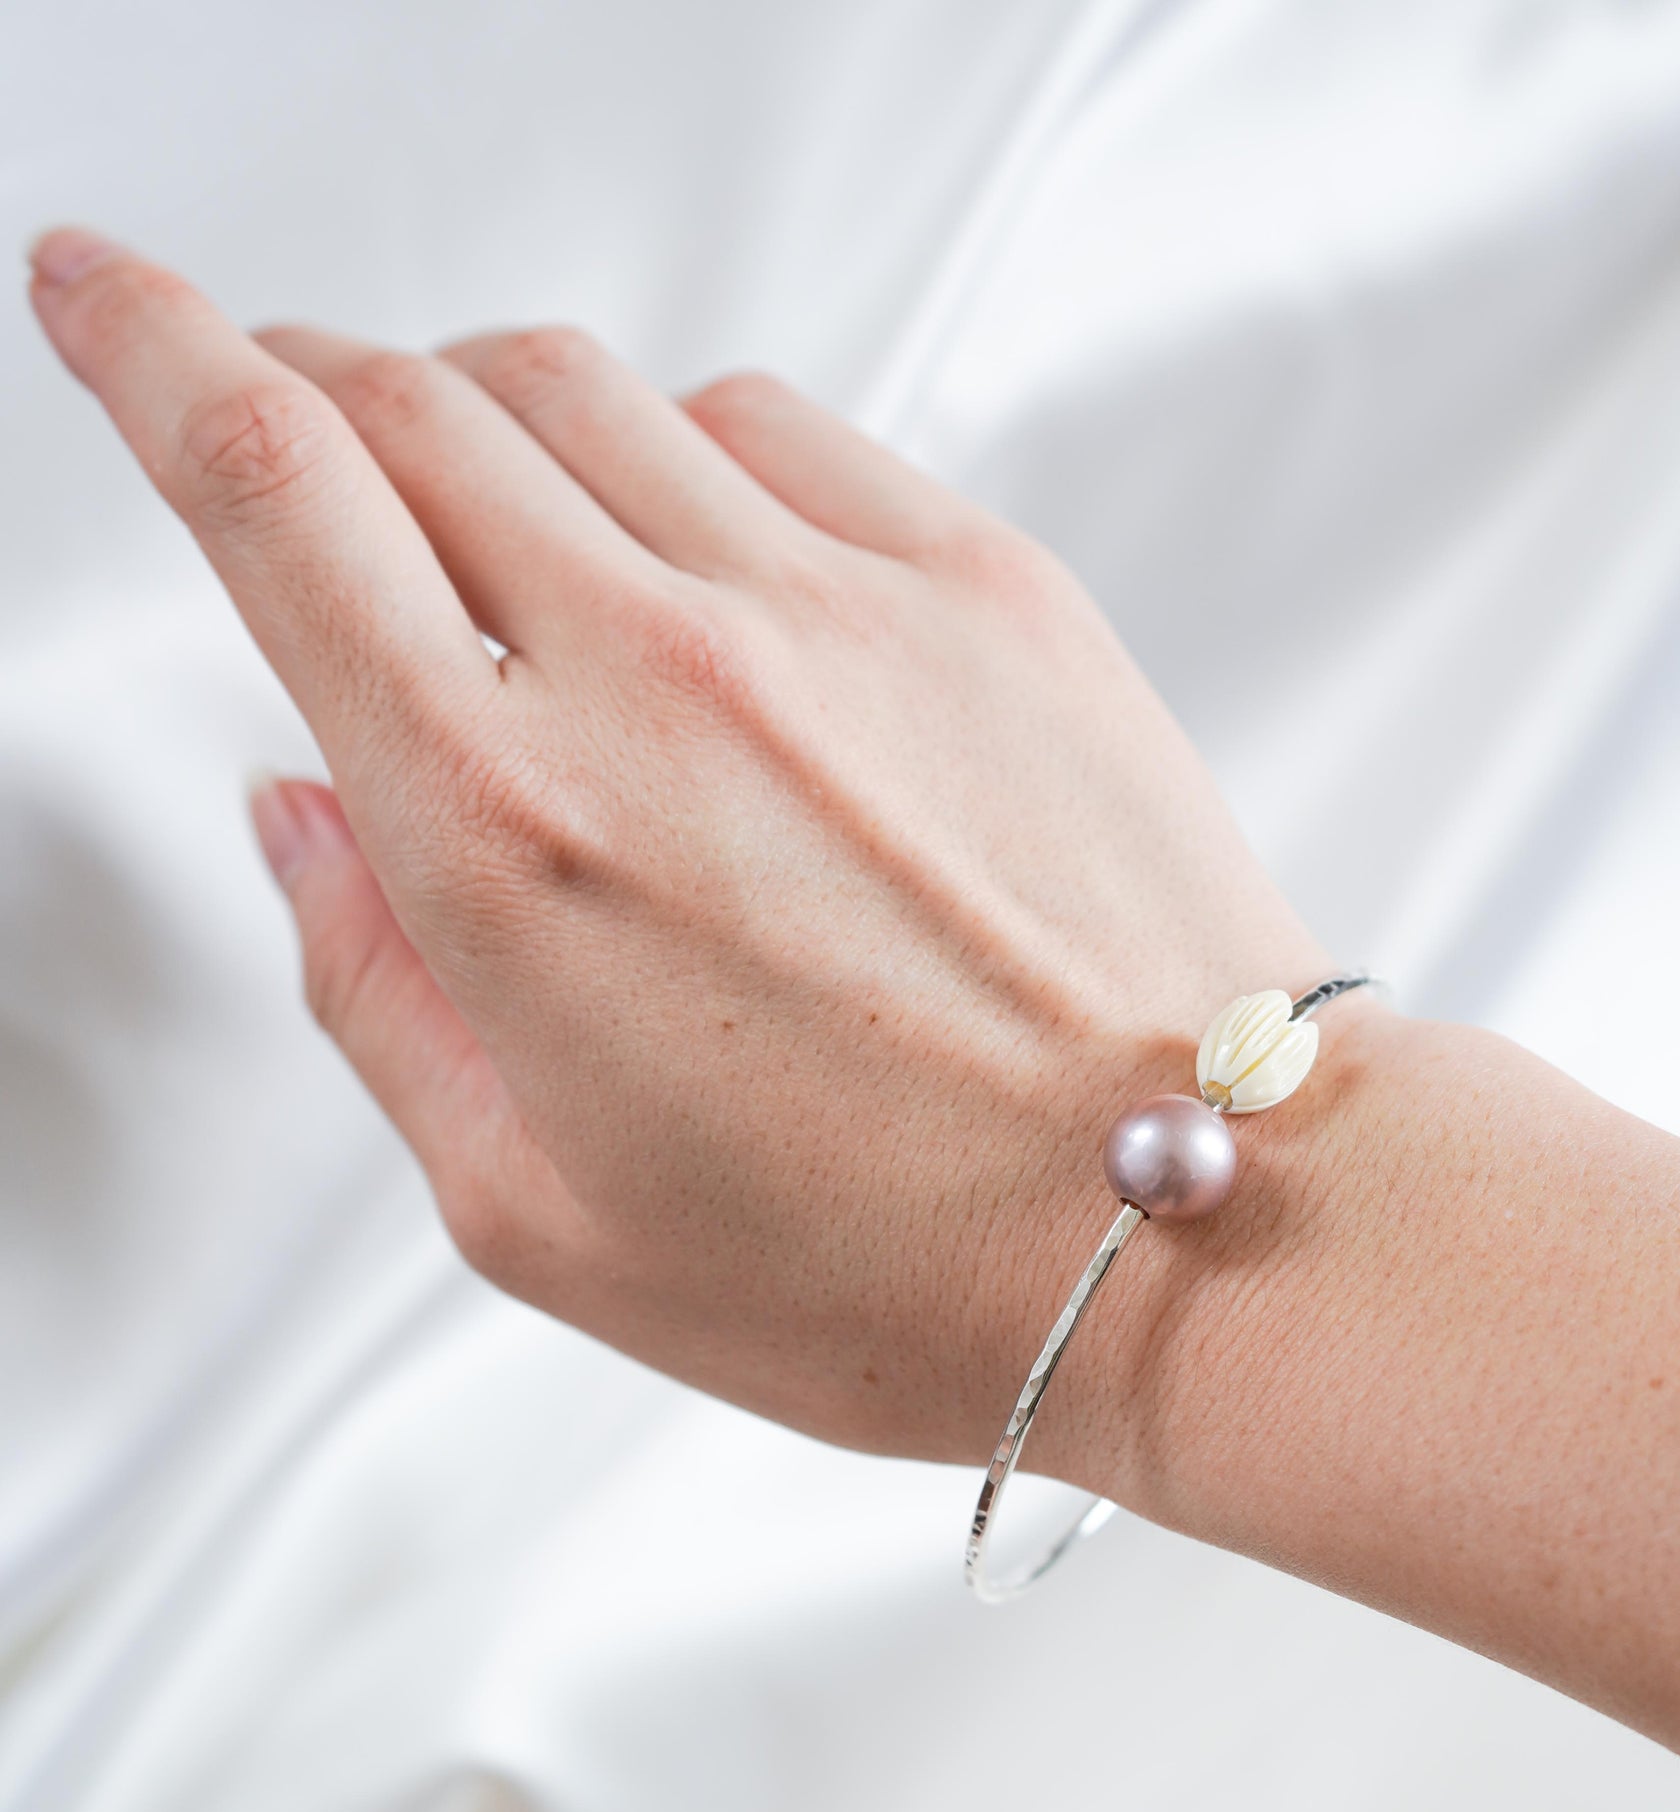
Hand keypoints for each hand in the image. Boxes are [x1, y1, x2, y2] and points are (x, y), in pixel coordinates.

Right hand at [27, 227, 1344, 1487]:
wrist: (1184, 1215)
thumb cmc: (892, 1259)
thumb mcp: (540, 1213)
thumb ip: (374, 994)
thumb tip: (298, 810)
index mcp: (511, 834)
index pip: (268, 485)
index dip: (148, 352)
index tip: (102, 296)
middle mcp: (663, 676)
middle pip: (410, 398)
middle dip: (309, 384)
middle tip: (297, 430)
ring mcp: (835, 607)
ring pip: (583, 386)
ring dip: (493, 419)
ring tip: (516, 533)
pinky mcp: (983, 582)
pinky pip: (772, 422)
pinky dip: (685, 453)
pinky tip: (703, 555)